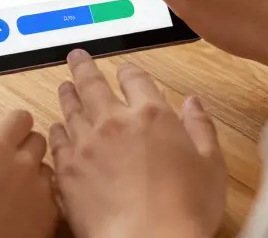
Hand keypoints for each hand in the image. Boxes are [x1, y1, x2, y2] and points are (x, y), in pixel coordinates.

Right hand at [0, 111, 58, 237]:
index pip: (21, 117)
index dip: (12, 125)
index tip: (2, 136)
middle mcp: (24, 164)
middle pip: (38, 140)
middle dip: (25, 146)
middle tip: (4, 164)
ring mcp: (40, 191)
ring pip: (47, 169)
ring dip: (34, 173)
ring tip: (12, 191)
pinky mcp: (50, 217)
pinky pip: (52, 197)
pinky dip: (40, 200)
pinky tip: (21, 212)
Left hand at [51, 51, 225, 237]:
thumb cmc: (185, 210)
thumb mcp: (211, 165)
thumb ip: (201, 128)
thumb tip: (193, 103)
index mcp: (152, 115)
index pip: (136, 79)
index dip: (129, 72)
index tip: (124, 70)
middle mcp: (114, 122)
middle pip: (93, 84)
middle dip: (84, 67)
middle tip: (76, 57)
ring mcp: (86, 145)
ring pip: (71, 109)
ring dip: (67, 94)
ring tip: (64, 86)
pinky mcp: (68, 171)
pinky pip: (57, 142)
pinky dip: (56, 131)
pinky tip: (56, 129)